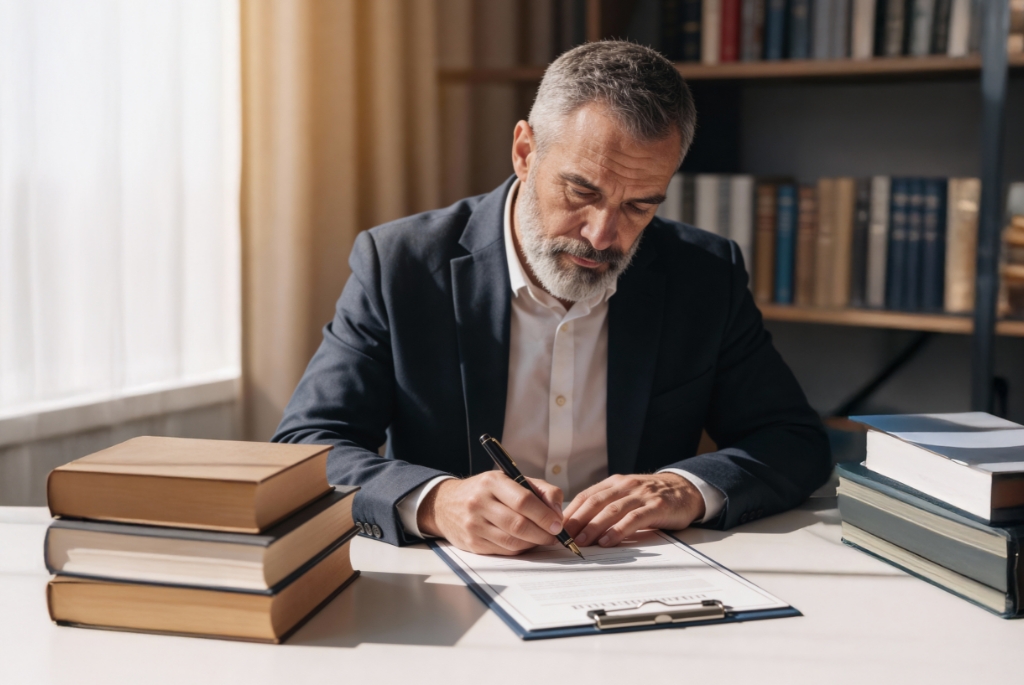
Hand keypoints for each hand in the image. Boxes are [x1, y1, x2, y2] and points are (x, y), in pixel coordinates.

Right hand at [417, 472, 564, 554]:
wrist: (445, 504)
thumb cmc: (485, 491)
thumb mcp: (509, 479)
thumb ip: (539, 490)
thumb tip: (557, 511)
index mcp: (492, 482)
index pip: (523, 500)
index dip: (544, 514)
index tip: (558, 523)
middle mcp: (480, 502)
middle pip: (518, 524)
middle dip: (542, 533)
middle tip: (555, 535)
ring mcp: (474, 525)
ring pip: (512, 541)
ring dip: (533, 543)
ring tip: (542, 539)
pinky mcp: (472, 543)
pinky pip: (504, 551)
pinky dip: (520, 549)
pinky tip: (526, 542)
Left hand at [562, 473, 704, 547]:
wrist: (686, 489)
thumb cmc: (652, 497)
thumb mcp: (627, 495)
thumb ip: (607, 505)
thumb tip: (579, 525)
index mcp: (614, 483)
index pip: (586, 496)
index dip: (571, 512)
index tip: (557, 528)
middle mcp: (625, 486)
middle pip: (595, 502)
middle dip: (577, 521)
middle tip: (563, 538)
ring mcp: (641, 495)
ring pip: (612, 510)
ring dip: (594, 527)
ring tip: (581, 542)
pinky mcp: (656, 507)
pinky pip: (634, 519)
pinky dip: (618, 530)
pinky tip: (608, 541)